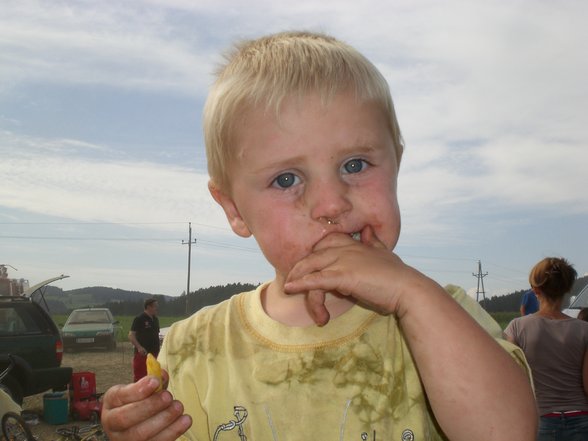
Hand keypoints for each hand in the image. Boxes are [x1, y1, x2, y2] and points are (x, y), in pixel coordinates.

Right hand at [101, 373, 191, 440]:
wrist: (134, 423)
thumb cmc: (139, 401)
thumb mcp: (141, 387)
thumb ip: (153, 381)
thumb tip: (162, 375)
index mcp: (112, 402)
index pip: (120, 396)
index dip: (138, 390)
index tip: (155, 382)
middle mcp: (112, 423)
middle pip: (126, 418)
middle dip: (150, 406)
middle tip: (168, 397)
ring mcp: (125, 440)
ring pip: (140, 434)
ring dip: (164, 419)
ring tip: (178, 407)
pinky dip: (173, 432)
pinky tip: (185, 420)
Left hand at [284, 226, 411, 324]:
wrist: (408, 289)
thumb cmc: (397, 276)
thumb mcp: (384, 253)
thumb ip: (374, 242)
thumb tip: (368, 230)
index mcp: (355, 243)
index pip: (327, 242)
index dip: (315, 253)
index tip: (309, 265)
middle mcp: (346, 248)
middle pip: (314, 255)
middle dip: (300, 267)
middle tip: (292, 280)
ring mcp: (344, 261)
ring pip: (311, 267)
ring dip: (297, 279)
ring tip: (289, 289)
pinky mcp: (343, 276)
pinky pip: (316, 280)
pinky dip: (301, 284)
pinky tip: (291, 289)